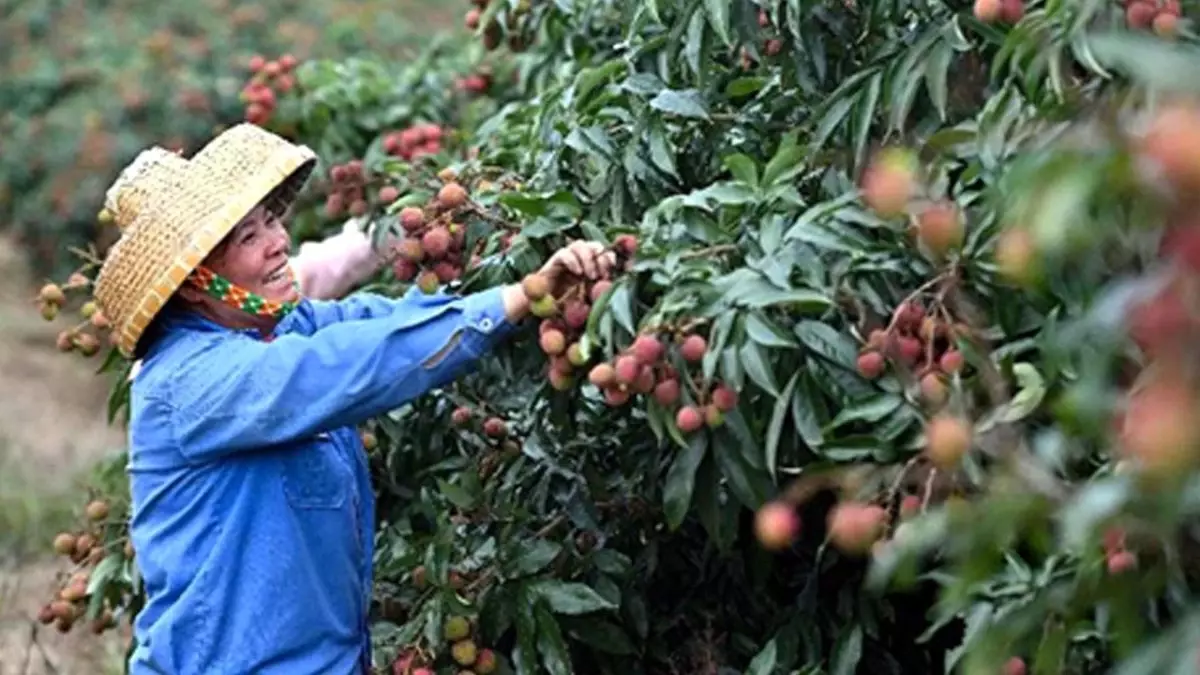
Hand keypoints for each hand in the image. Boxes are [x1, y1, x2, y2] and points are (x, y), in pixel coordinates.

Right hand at [500, 240, 618, 322]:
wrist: (544, 306)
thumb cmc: (568, 304)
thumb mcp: (588, 298)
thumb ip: (599, 291)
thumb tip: (613, 287)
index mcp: (591, 264)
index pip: (605, 252)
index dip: (610, 257)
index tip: (612, 269)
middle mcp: (580, 258)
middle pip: (594, 245)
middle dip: (600, 257)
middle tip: (601, 274)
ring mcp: (567, 257)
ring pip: (580, 244)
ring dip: (588, 258)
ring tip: (590, 276)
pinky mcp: (554, 260)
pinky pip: (565, 253)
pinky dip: (573, 260)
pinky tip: (577, 273)